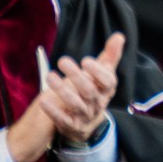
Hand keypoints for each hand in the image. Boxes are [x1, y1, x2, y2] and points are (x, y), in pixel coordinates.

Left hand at [10, 34, 123, 161]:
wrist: (88, 120)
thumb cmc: (95, 90)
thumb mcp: (104, 74)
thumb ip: (110, 56)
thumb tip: (119, 36)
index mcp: (107, 90)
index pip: (107, 81)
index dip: (97, 71)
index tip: (86, 60)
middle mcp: (98, 103)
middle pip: (89, 91)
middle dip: (76, 76)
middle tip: (62, 60)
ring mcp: (85, 115)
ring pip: (75, 104)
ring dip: (62, 90)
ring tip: (50, 76)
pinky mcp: (71, 125)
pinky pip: (62, 119)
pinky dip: (53, 111)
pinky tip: (43, 101)